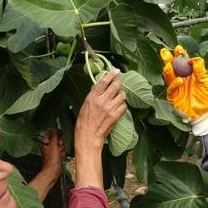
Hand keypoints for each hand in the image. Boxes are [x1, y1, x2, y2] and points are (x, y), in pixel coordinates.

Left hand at [40, 129, 64, 175]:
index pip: (51, 133)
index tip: (60, 134)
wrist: (53, 170)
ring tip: (59, 152)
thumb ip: (54, 136)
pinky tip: (60, 156)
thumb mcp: (53, 144)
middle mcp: (48, 145)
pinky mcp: (56, 154)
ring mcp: (52, 150)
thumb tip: (55, 128)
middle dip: (60, 142)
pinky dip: (62, 152)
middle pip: (57, 138)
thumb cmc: (51, 159)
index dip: (57, 133)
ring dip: (61, 148)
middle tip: (59, 145)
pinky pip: (62, 150)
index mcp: (44, 142)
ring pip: (60, 144)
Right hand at [73, 69, 126, 188]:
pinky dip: (122, 106)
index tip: (116, 70)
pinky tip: (118, 108)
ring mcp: (110, 108)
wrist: (88, 137)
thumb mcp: (84, 105)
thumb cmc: (83, 122)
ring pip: (122, 95)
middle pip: (116, 86)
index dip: (111, 74)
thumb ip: (93, 96)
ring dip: (121, 95)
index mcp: (92, 97)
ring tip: (118, 98)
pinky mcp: (116, 116)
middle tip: (118, 85)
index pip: (104, 81)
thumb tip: (101, 87)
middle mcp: (102, 101)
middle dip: (118, 84)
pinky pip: (124, 106)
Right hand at [161, 45, 207, 121]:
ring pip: (169, 77)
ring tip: (169, 64)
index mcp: (189, 74)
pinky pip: (171, 89)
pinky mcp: (173, 97)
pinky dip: (174, 84)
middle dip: (168, 59)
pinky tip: (179, 80)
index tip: (178, 48)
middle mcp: (181, 79)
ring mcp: (176, 88)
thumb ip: (201, 71)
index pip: (183, 62)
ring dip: (168, 70)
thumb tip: (195, 59)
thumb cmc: (207, 97)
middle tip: (165, 51)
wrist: (205, 113)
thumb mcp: (206, 82)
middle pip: (173, 67)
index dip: (180, 55)